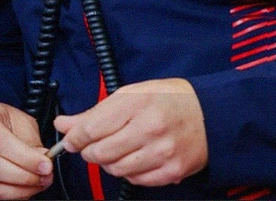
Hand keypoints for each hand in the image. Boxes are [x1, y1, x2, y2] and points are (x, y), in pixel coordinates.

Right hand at [0, 102, 52, 199]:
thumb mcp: (19, 120)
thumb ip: (31, 142)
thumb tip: (43, 161)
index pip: (2, 144)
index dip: (27, 159)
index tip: (46, 165)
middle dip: (25, 177)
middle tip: (44, 177)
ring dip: (20, 191)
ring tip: (36, 184)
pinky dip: (10, 197)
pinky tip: (22, 189)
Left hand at [53, 78, 207, 186]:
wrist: (210, 114)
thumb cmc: (169, 100)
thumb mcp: (131, 94)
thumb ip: (95, 111)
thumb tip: (64, 123)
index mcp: (136, 104)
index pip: (91, 129)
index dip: (74, 137)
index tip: (71, 139)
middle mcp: (149, 129)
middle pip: (100, 153)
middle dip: (89, 151)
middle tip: (92, 144)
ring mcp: (161, 153)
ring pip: (115, 169)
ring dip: (108, 162)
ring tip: (117, 149)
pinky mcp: (171, 172)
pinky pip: (135, 180)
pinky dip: (128, 172)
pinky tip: (134, 158)